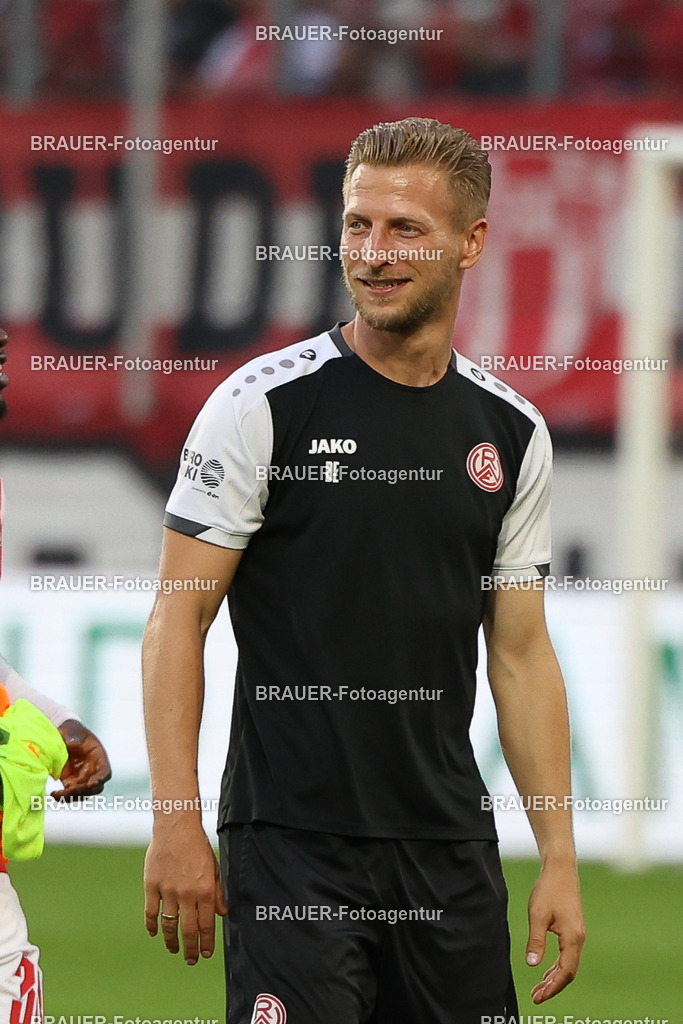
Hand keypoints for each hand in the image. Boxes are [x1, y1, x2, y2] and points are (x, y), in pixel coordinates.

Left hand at [52, 719, 111, 799]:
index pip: (105, 772)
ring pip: (83, 794)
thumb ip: (73, 738)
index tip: (91, 783)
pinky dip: (63, 797)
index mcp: (98, 757)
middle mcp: (93, 770)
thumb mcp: (74, 732)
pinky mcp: (70, 781)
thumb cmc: (72, 731)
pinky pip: (70, 793)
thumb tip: (71, 744)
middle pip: (95, 787)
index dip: (100, 779)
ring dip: (72, 797)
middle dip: (83, 791)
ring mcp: (82, 777)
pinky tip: (54, 794)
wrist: (62, 733)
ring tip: (57, 794)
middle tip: (68, 789)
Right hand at [144, 822, 226, 964]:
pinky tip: (155, 933)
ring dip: (171, 941)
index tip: (206, 954)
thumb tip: (223, 913)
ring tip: (174, 949)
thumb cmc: (198, 846)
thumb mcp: (215, 867)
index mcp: (205, 890)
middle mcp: (186, 894)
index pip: (206, 924)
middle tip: (191, 960)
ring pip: (168, 924)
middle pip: (188, 930)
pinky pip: (150, 912)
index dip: (207, 942)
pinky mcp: (151, 885)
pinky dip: (152, 925)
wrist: (176, 828)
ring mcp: (167, 891)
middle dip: (190, 949)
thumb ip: (218, 891)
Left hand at [526, 861, 585, 1002]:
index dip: (552, 987)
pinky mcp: (572, 930)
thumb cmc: (549, 889)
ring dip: (554, 977)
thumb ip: (536, 941)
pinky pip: (567, 955)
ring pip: (568, 964)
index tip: (538, 997)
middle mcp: (578, 939)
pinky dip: (556, 966)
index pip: (566, 972)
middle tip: (536, 996)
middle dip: (553, 986)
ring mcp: (577, 935)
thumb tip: (532, 965)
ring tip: (538, 988)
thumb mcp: (537, 915)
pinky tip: (546, 970)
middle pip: (568, 972)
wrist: (560, 869)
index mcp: (573, 938)